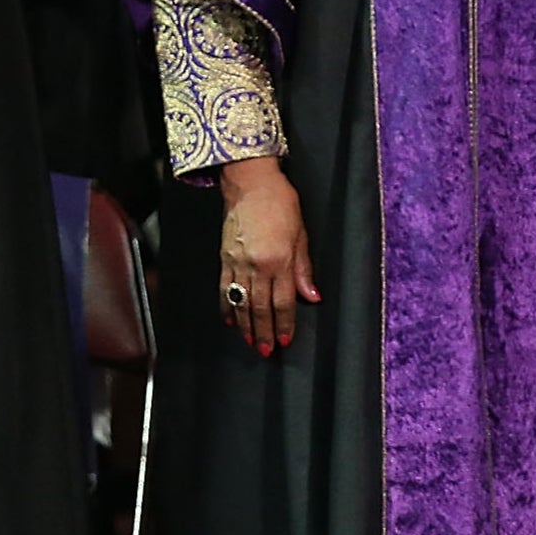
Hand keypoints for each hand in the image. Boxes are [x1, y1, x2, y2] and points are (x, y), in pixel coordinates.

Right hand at [219, 156, 317, 353]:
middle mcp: (255, 265)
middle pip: (260, 307)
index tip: (285, 340)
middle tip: (266, 351)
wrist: (249, 183)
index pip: (282, 301)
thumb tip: (312, 297)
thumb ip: (304, 269)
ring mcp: (236, 262)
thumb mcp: (301, 234)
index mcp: (278, 260)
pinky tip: (229, 320)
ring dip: (245, 325)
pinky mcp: (223, 257)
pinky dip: (226, 306)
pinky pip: (223, 288)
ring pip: (240, 302)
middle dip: (264, 331)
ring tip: (249, 342)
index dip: (284, 323)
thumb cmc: (280, 203)